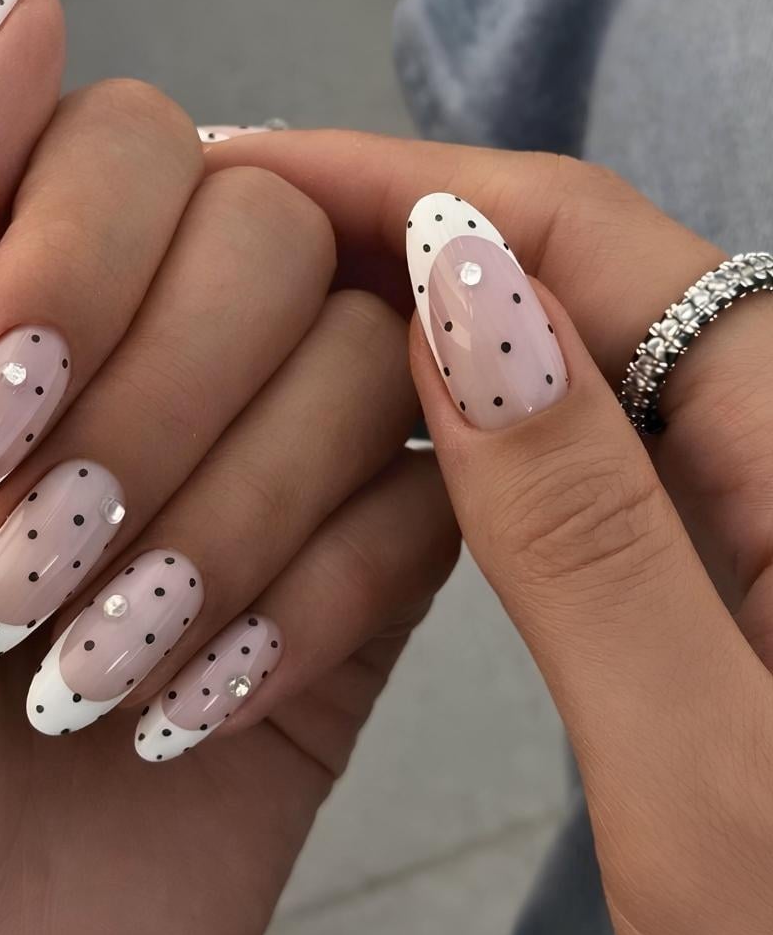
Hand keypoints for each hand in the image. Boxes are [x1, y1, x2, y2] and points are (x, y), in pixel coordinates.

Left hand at [0, 0, 458, 934]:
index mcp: (33, 298)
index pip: (146, 146)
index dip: (77, 270)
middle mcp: (171, 359)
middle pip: (278, 245)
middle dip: (148, 417)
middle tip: (21, 570)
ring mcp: (280, 471)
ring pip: (369, 375)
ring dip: (219, 529)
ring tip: (92, 664)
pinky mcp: (361, 592)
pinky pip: (426, 516)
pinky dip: (300, 609)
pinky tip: (187, 707)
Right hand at [211, 131, 772, 934]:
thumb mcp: (704, 762)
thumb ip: (583, 526)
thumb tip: (454, 290)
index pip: (587, 242)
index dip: (405, 188)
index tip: (246, 171)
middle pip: (565, 282)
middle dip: (386, 242)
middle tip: (213, 242)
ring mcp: (732, 509)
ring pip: (550, 366)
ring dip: (402, 334)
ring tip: (252, 324)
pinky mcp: (694, 571)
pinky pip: (557, 458)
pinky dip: (448, 435)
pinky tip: (358, 438)